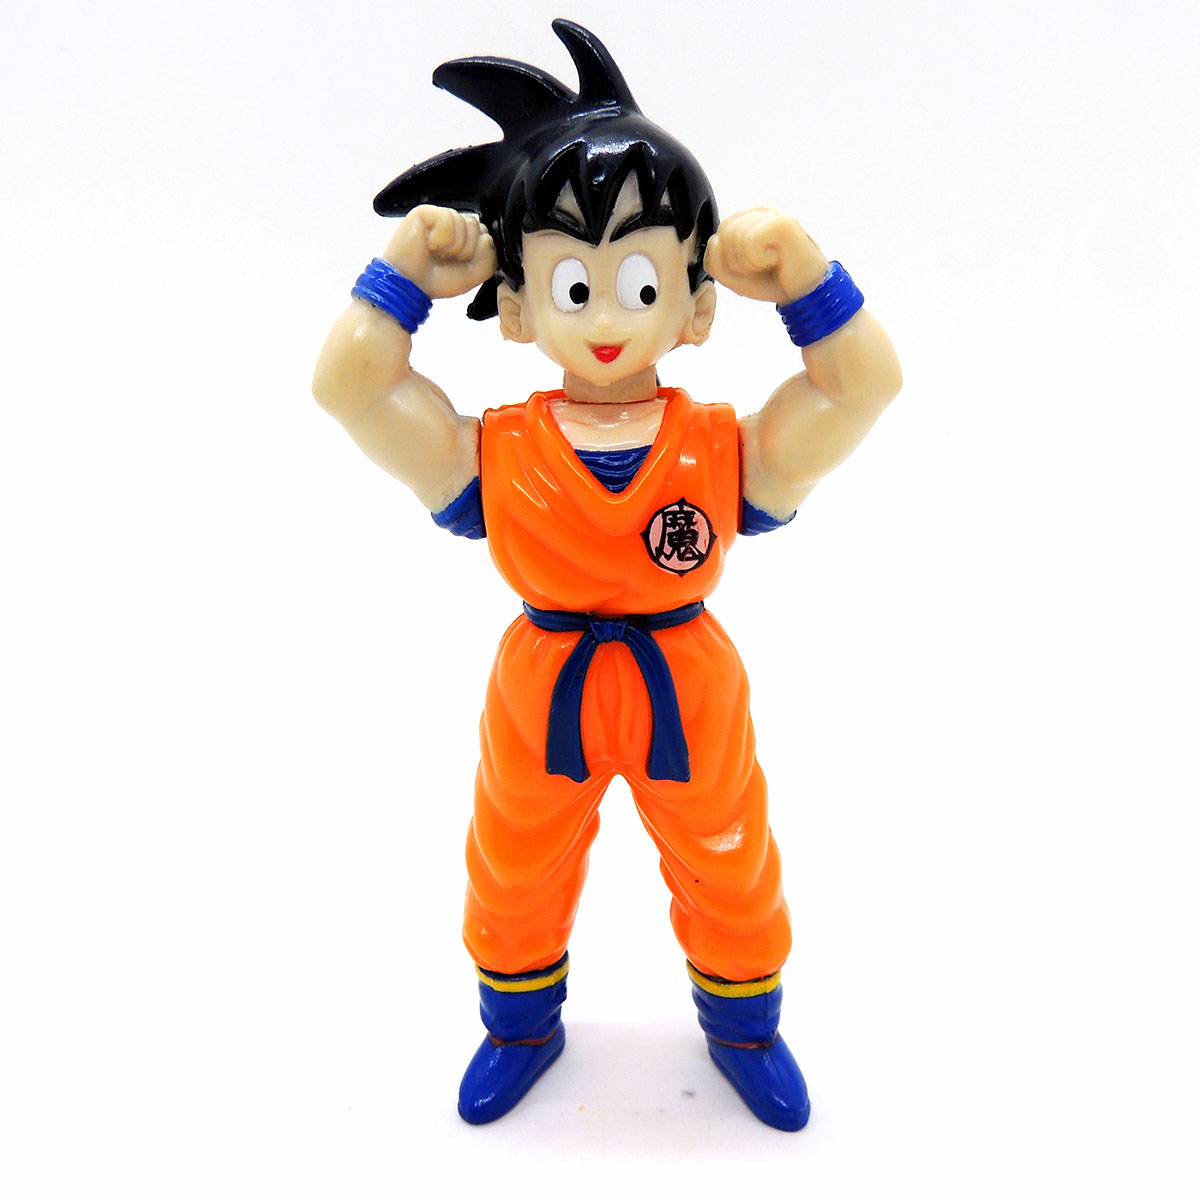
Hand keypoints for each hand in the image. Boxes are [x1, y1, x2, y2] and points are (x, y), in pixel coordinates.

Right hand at [382, 205, 496, 299]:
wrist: (411, 286)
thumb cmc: (439, 280)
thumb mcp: (474, 274)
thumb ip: (490, 257)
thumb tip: (486, 236)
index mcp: (465, 237)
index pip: (485, 234)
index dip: (476, 253)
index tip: (460, 264)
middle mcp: (453, 224)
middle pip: (476, 225)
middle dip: (466, 249)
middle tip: (446, 258)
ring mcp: (439, 216)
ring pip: (464, 222)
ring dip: (453, 245)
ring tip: (437, 252)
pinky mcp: (425, 212)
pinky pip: (448, 218)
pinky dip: (441, 237)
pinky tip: (429, 244)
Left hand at [705, 208, 828, 304]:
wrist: (804, 293)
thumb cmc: (772, 281)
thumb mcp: (733, 274)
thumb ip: (715, 258)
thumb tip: (715, 241)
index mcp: (745, 220)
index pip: (715, 240)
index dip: (727, 264)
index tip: (750, 269)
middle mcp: (757, 213)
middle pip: (723, 236)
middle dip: (737, 263)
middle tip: (760, 268)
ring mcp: (770, 215)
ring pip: (736, 238)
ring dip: (750, 263)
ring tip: (770, 263)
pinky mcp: (781, 223)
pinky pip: (751, 242)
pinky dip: (760, 259)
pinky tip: (777, 259)